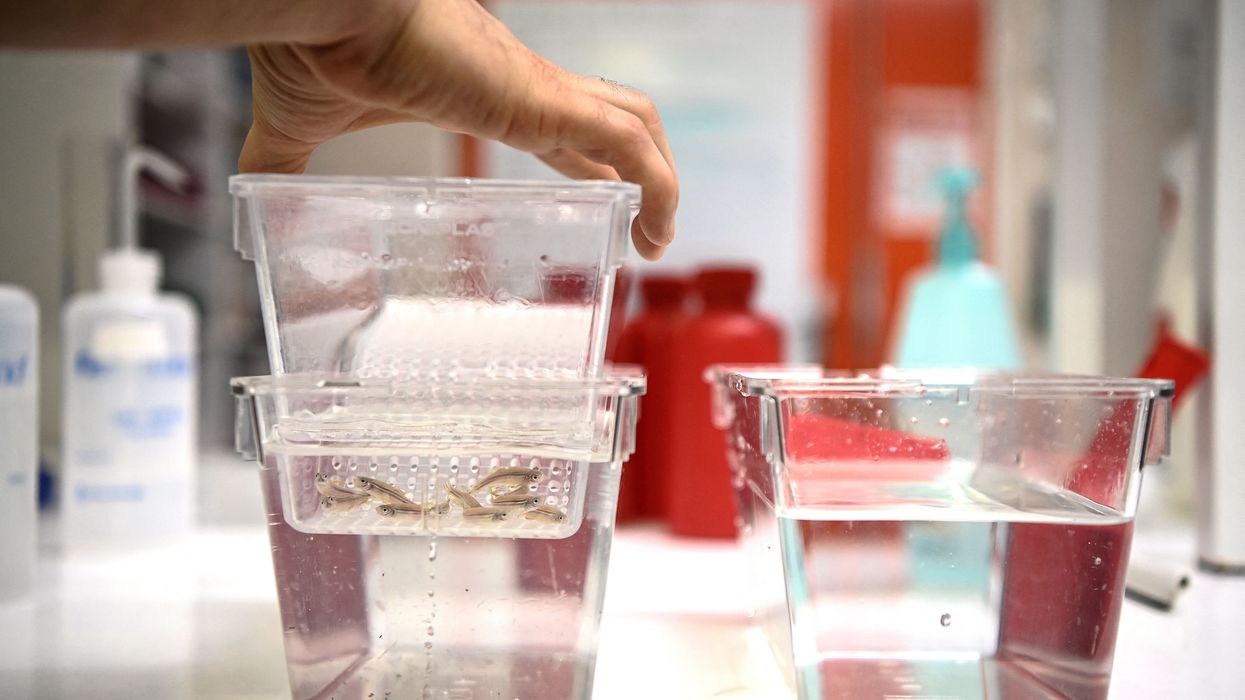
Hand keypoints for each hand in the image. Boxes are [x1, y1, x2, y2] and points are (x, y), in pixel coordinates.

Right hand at [239, 0, 677, 258]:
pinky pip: (628, 145)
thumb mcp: (302, 126)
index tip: (597, 203)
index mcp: (481, 91)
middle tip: (641, 226)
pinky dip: (658, 187)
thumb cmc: (319, 46)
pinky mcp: (544, 100)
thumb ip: (287, 161)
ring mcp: (538, 91)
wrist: (322, 6)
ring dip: (658, 179)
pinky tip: (658, 232)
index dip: (582, 161)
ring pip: (632, 126)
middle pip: (607, 120)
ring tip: (658, 235)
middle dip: (635, 172)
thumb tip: (256, 195)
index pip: (553, 124)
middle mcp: (520, 87)